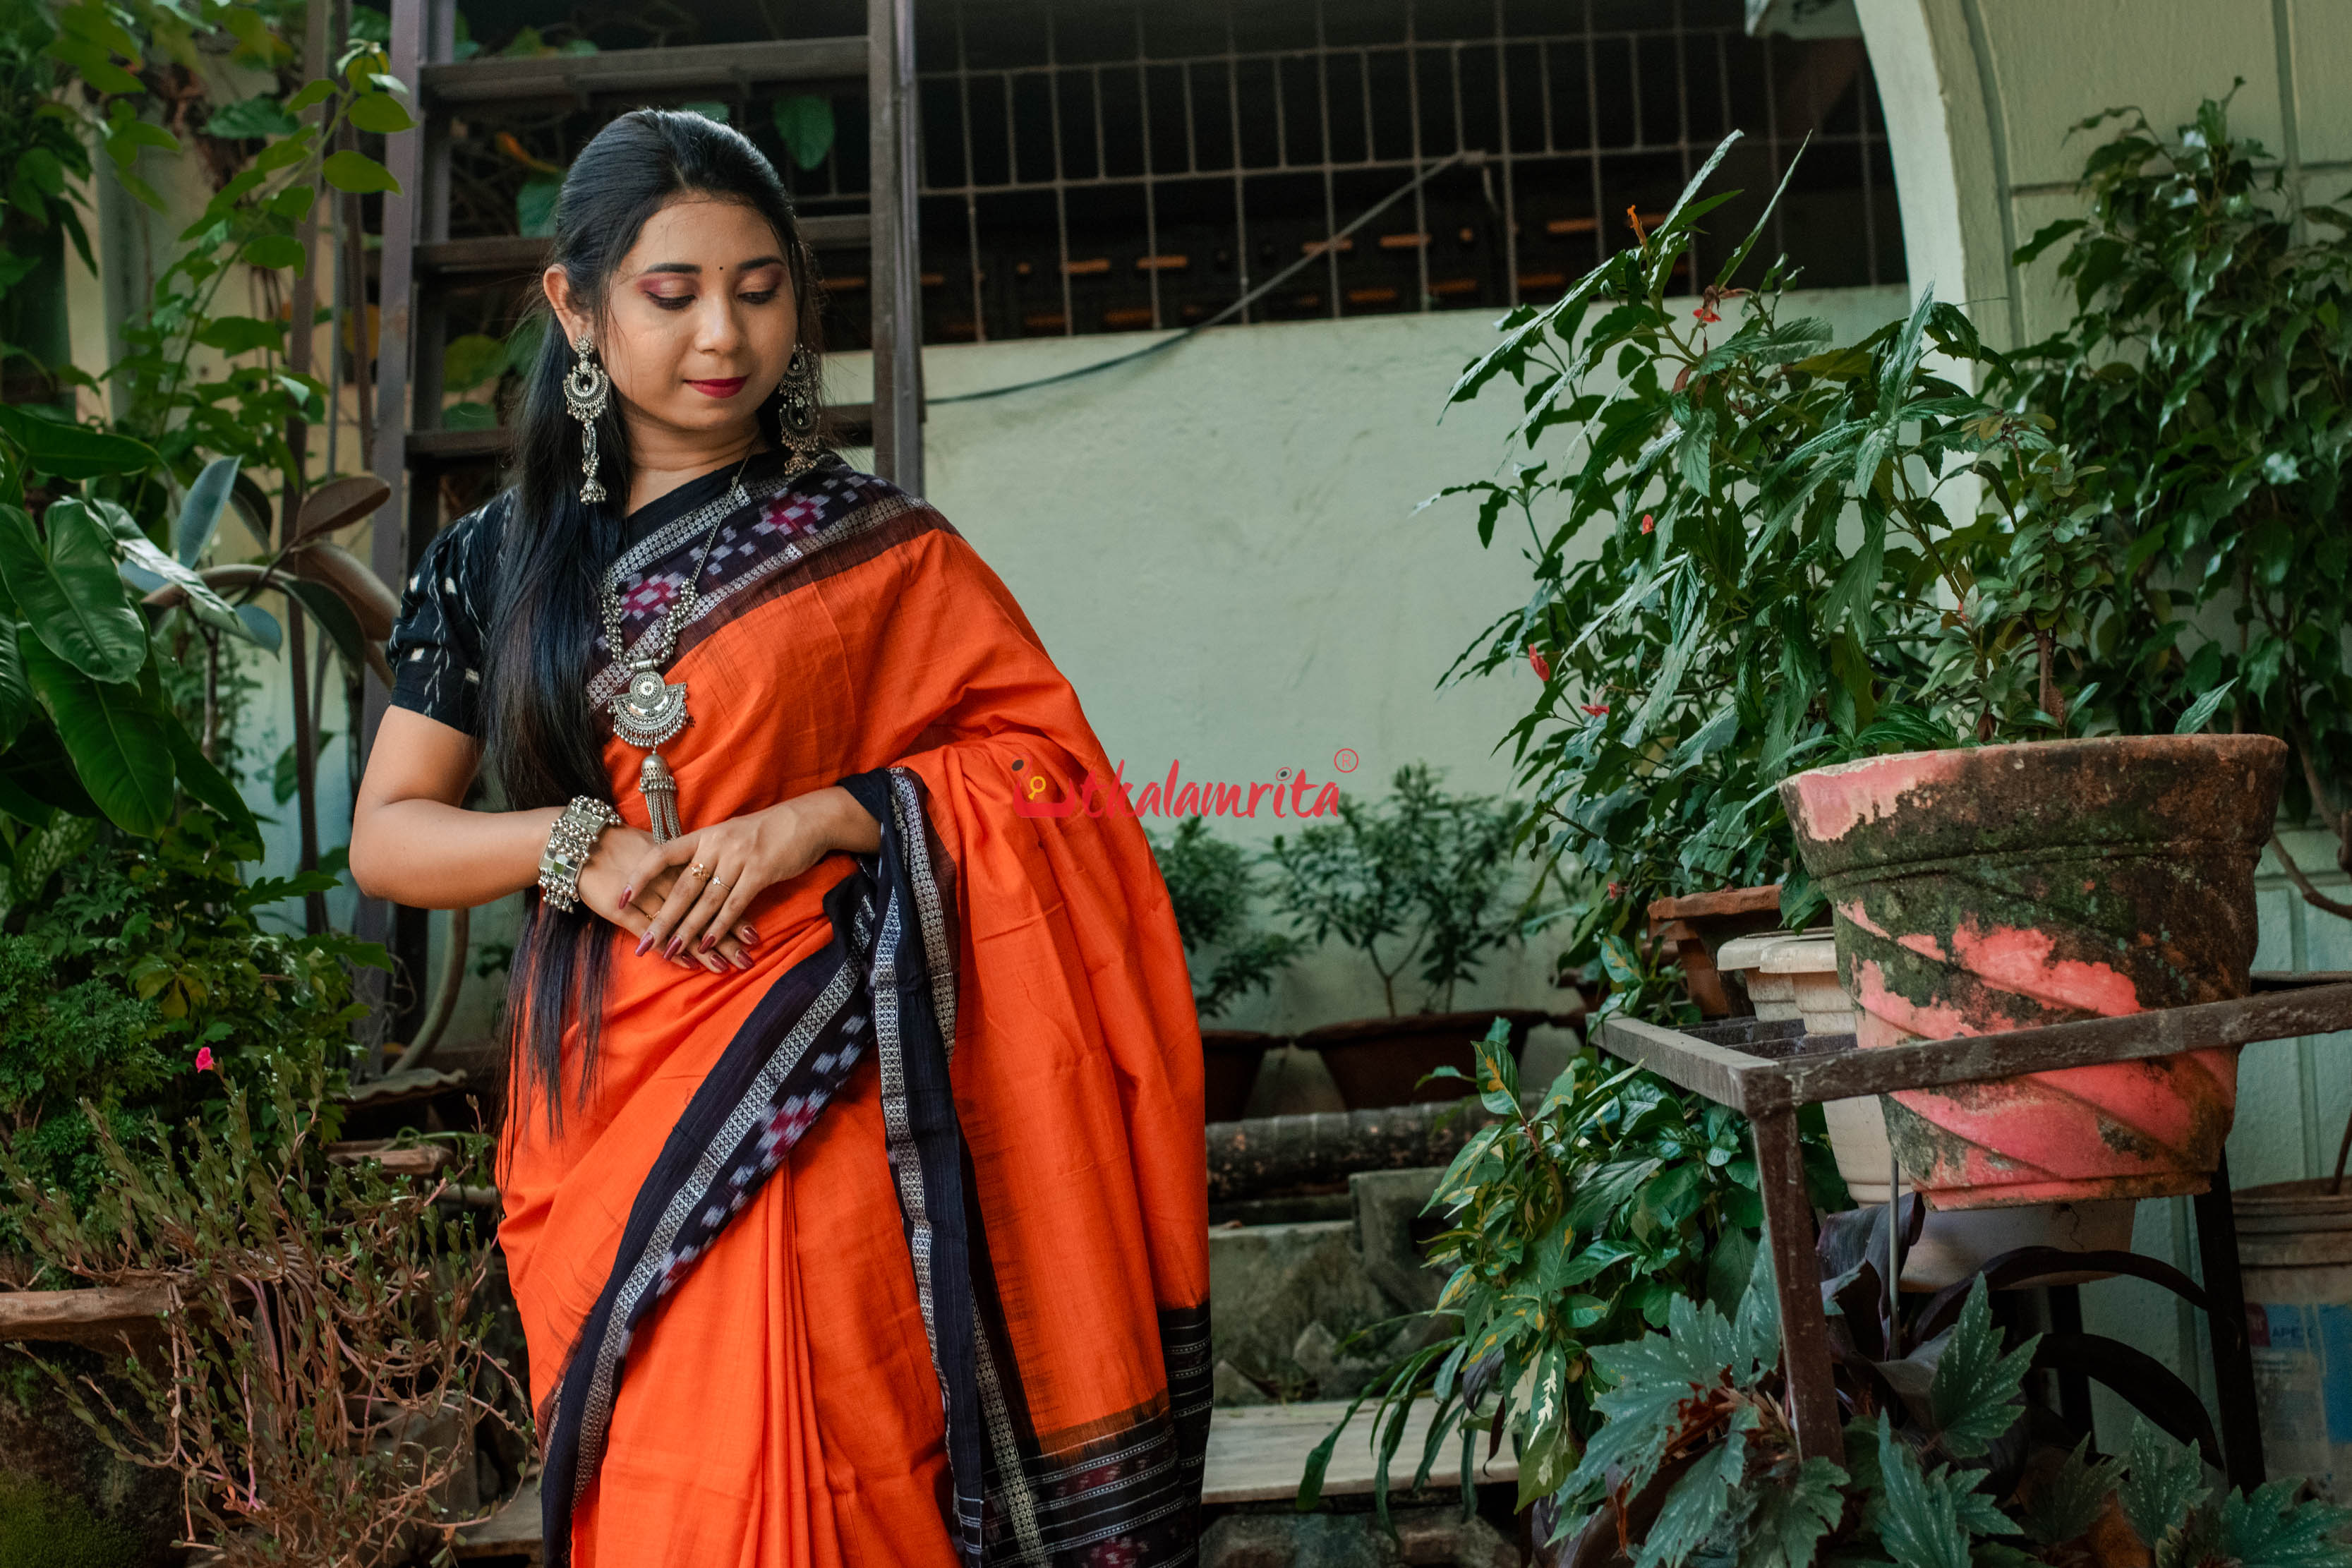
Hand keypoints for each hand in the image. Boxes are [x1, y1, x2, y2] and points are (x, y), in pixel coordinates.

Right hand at [579, 823, 758, 973]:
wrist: (581, 844)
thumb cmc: (621, 844)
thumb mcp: (657, 847)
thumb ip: (680, 861)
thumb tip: (705, 868)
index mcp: (679, 863)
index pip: (714, 892)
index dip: (734, 914)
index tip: (754, 935)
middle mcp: (667, 881)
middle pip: (703, 913)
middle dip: (727, 938)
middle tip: (748, 959)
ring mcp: (646, 897)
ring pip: (682, 926)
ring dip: (704, 948)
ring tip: (725, 967)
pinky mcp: (624, 911)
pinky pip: (653, 933)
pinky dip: (671, 948)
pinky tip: (689, 963)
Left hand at [621, 792, 858, 964]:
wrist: (806, 820)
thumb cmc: (766, 831)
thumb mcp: (730, 835)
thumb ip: (707, 854)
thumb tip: (682, 881)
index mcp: (704, 836)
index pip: (661, 855)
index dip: (639, 877)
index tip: (621, 899)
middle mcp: (716, 846)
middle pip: (680, 887)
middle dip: (660, 919)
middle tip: (642, 944)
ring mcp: (737, 858)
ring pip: (705, 900)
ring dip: (687, 929)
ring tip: (670, 951)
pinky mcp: (760, 872)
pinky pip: (734, 904)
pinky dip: (719, 927)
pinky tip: (707, 944)